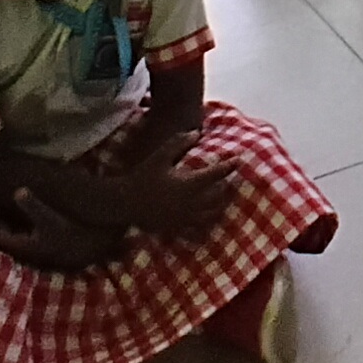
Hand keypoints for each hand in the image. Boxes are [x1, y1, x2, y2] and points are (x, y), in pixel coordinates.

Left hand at [0, 185, 117, 271]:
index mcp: (21, 246)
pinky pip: (11, 231)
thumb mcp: (52, 220)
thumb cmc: (70, 234)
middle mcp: (20, 249)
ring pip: (3, 232)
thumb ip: (34, 206)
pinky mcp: (34, 243)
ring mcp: (27, 247)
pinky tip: (3, 210)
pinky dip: (3, 220)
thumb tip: (18, 190)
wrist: (90, 248)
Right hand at [118, 131, 237, 238]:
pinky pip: (197, 230)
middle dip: (226, 187)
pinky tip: (210, 223)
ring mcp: (185, 218)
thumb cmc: (143, 176)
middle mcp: (191, 203)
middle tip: (230, 180)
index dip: (228, 166)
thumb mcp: (160, 156)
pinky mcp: (177, 229)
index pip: (216, 174)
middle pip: (218, 196)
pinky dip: (207, 226)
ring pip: (211, 214)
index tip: (238, 160)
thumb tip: (197, 132)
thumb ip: (179, 143)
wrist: (125, 202)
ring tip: (224, 200)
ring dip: (220, 206)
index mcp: (188, 184)